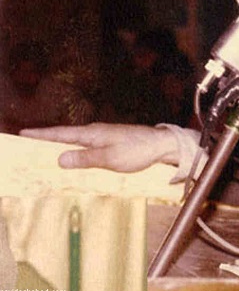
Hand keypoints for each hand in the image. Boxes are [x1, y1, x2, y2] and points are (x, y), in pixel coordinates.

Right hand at [19, 123, 178, 171]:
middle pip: (66, 135)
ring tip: (46, 148)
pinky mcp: (112, 141)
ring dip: (61, 143)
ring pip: (77, 139)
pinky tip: (75, 153)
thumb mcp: (109, 158)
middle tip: (28, 141)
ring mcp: (105, 135)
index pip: (61, 134)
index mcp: (93, 133)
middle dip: (47, 138)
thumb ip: (85, 159)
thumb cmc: (137, 150)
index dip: (42, 134)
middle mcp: (96, 131)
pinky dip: (75, 147)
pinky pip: (87, 144)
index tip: (24, 133)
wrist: (162, 145)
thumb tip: (59, 159)